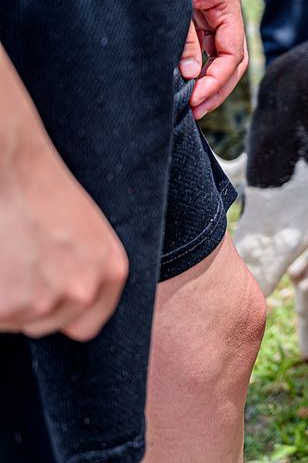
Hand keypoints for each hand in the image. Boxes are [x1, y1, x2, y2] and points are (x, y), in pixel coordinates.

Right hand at [0, 120, 128, 341]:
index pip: (86, 326)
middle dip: (25, 303)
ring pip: (12, 320)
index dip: (59, 313)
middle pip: (43, 325)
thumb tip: (64, 299)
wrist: (10, 165)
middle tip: (15, 262)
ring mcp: (45, 302)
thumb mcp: (84, 232)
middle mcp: (84, 291)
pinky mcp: (6, 306)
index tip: (41, 297)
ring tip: (3, 253)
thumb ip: (82, 270)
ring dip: (1, 298)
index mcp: (111, 272)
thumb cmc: (41, 189)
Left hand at [166, 0, 246, 118]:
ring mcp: (213, 10)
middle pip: (233, 59)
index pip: (234, 53)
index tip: (197, 98)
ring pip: (220, 55)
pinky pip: (206, 45)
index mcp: (227, 1)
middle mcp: (226, 8)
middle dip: (218, 87)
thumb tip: (190, 74)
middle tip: (197, 110)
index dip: (218, 80)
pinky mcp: (198, 11)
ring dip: (209, 80)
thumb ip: (183, 37)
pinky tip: (185, 81)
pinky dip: (198, 65)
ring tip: (192, 102)